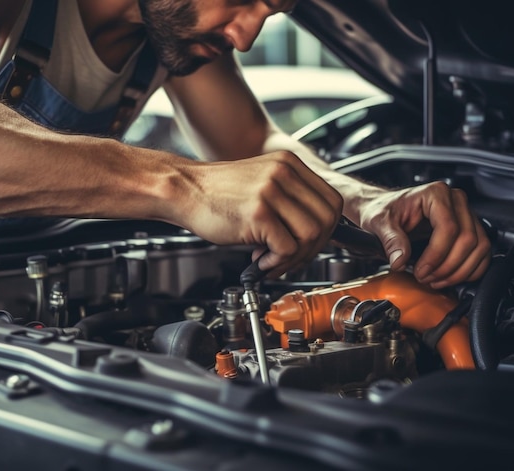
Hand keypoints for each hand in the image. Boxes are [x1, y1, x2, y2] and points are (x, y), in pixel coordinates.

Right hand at [181, 151, 342, 277]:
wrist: (182, 189)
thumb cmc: (215, 193)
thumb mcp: (261, 185)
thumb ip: (288, 201)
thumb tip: (312, 234)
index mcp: (288, 164)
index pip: (332, 201)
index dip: (326, 229)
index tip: (309, 243)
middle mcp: (283, 173)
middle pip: (327, 219)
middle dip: (314, 247)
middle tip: (292, 257)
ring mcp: (271, 191)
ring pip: (312, 234)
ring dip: (296, 257)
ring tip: (273, 260)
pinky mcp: (258, 212)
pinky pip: (287, 247)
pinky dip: (277, 262)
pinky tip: (259, 260)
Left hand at [357, 181, 490, 287]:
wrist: (383, 207)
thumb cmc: (383, 209)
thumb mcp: (379, 222)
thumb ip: (390, 240)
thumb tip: (400, 261)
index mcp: (435, 194)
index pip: (448, 228)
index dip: (436, 255)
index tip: (421, 271)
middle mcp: (455, 201)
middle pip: (468, 239)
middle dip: (447, 267)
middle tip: (426, 278)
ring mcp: (465, 214)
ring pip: (479, 247)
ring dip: (459, 271)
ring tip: (435, 280)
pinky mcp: (470, 228)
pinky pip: (482, 252)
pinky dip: (469, 270)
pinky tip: (450, 278)